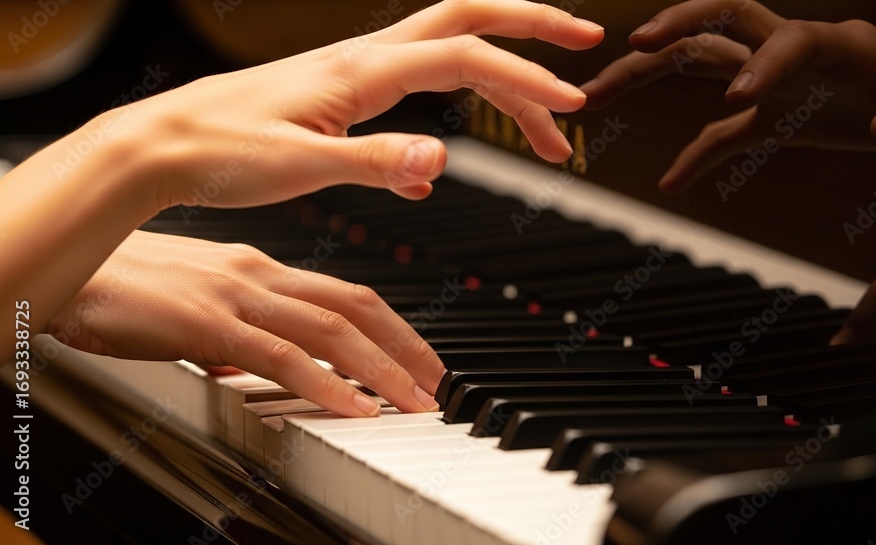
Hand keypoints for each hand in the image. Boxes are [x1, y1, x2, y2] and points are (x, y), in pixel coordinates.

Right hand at [47, 231, 445, 416]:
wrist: (74, 266)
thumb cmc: (130, 284)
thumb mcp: (202, 304)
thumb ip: (242, 330)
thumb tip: (268, 364)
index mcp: (262, 269)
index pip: (347, 294)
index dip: (393, 327)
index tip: (420, 357)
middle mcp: (260, 276)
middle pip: (354, 307)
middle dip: (404, 347)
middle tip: (437, 383)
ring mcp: (237, 296)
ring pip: (329, 331)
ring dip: (379, 369)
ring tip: (412, 402)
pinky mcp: (207, 322)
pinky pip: (279, 355)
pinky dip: (323, 384)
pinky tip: (352, 407)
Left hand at [115, 0, 602, 207]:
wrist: (159, 147)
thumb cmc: (219, 153)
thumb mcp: (301, 166)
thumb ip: (376, 162)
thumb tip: (443, 162)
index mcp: (362, 72)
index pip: (467, 61)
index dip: (526, 81)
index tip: (571, 110)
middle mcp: (363, 60)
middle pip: (467, 19)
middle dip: (532, 27)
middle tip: (584, 44)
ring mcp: (352, 74)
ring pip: (445, 50)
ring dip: (501, 75)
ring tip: (542, 122)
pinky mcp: (339, 98)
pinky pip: (410, 92)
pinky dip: (445, 118)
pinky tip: (433, 169)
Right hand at [579, 0, 875, 191]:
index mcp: (842, 43)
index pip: (788, 37)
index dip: (764, 64)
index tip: (741, 98)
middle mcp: (796, 52)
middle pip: (719, 24)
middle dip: (673, 32)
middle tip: (629, 52)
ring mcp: (777, 81)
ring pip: (701, 63)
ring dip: (651, 73)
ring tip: (598, 95)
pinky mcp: (775, 115)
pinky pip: (721, 132)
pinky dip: (695, 156)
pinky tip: (670, 183)